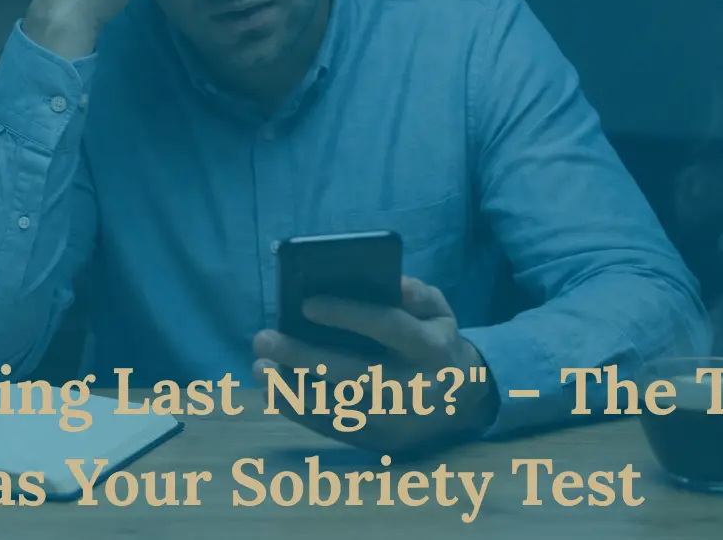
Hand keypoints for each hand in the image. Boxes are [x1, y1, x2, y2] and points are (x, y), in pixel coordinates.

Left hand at [252, 277, 496, 454]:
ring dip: (291, 390)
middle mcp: (413, 388)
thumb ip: (416, 294)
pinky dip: (300, 410)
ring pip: (336, 408)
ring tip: (260, 367)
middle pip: (353, 373)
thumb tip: (387, 281)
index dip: (348, 314)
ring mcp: (395, 420)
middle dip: (303, 357)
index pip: (388, 326)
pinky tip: (274, 390)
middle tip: (264, 339)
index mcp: (430, 347)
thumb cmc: (436, 343)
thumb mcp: (439, 312)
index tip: (306, 304)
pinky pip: (333, 428)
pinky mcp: (379, 441)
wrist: (462, 400)